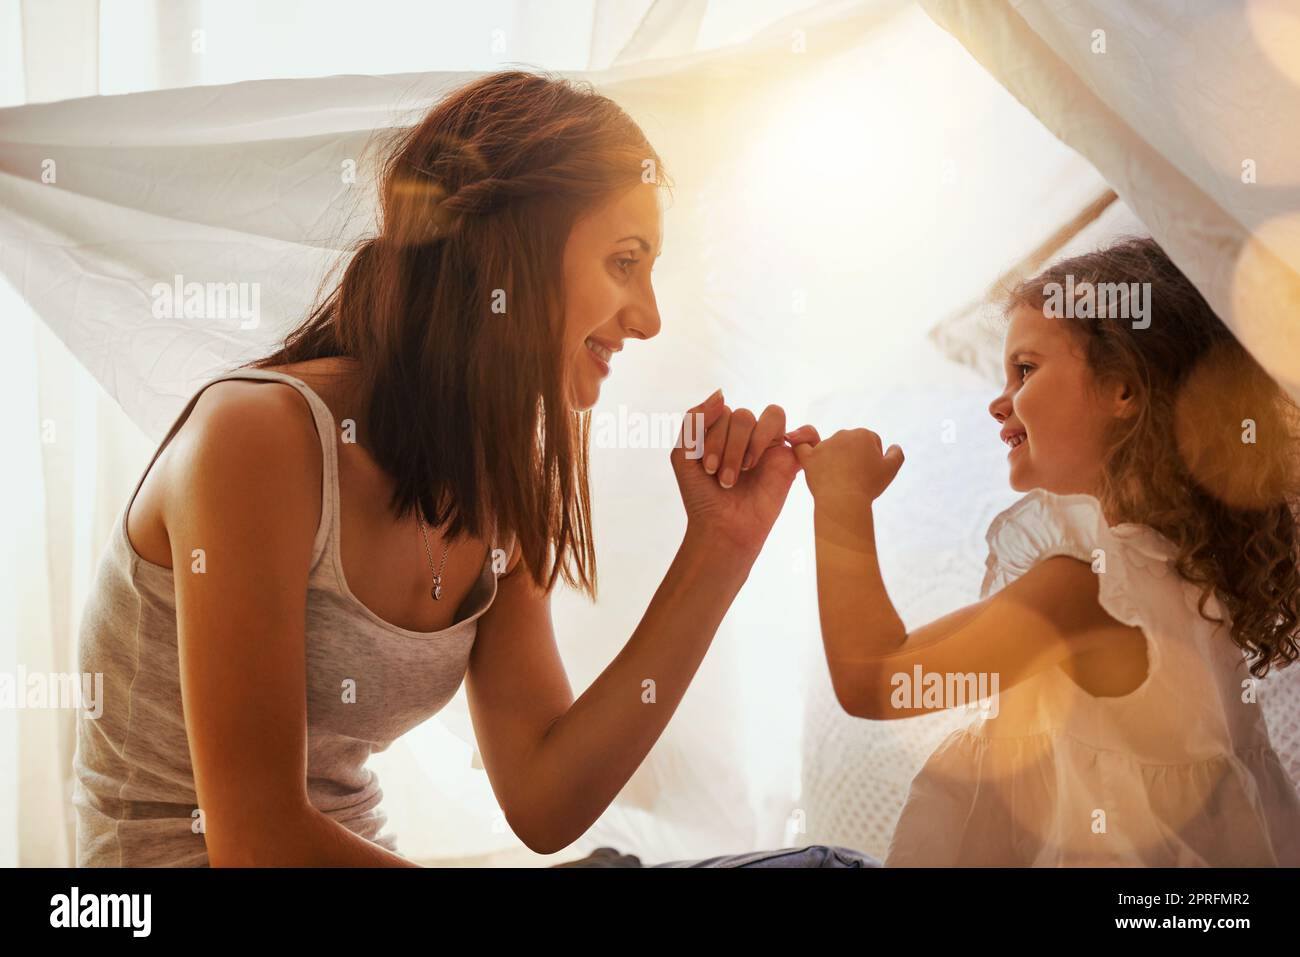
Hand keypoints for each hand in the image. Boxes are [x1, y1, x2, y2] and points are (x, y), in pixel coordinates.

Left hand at [671, 390, 808, 556]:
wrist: (722, 529)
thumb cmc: (702, 496)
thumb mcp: (683, 455)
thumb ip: (694, 420)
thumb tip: (721, 393)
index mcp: (723, 431)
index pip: (724, 412)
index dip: (714, 437)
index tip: (708, 469)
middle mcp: (748, 435)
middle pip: (744, 415)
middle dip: (730, 447)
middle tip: (724, 478)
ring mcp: (770, 447)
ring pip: (772, 416)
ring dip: (753, 443)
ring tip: (745, 471)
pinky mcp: (791, 462)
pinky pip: (809, 434)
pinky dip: (805, 432)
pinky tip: (789, 443)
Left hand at [789, 426, 903, 504]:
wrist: (844, 501)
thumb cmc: (868, 486)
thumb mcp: (891, 470)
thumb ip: (896, 454)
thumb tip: (893, 446)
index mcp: (864, 434)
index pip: (871, 442)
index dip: (874, 459)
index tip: (870, 472)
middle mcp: (843, 434)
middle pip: (851, 444)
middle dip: (854, 457)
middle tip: (856, 478)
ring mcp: (825, 445)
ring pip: (832, 450)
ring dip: (836, 460)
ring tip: (841, 480)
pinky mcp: (810, 457)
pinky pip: (801, 446)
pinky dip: (797, 441)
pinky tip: (789, 439)